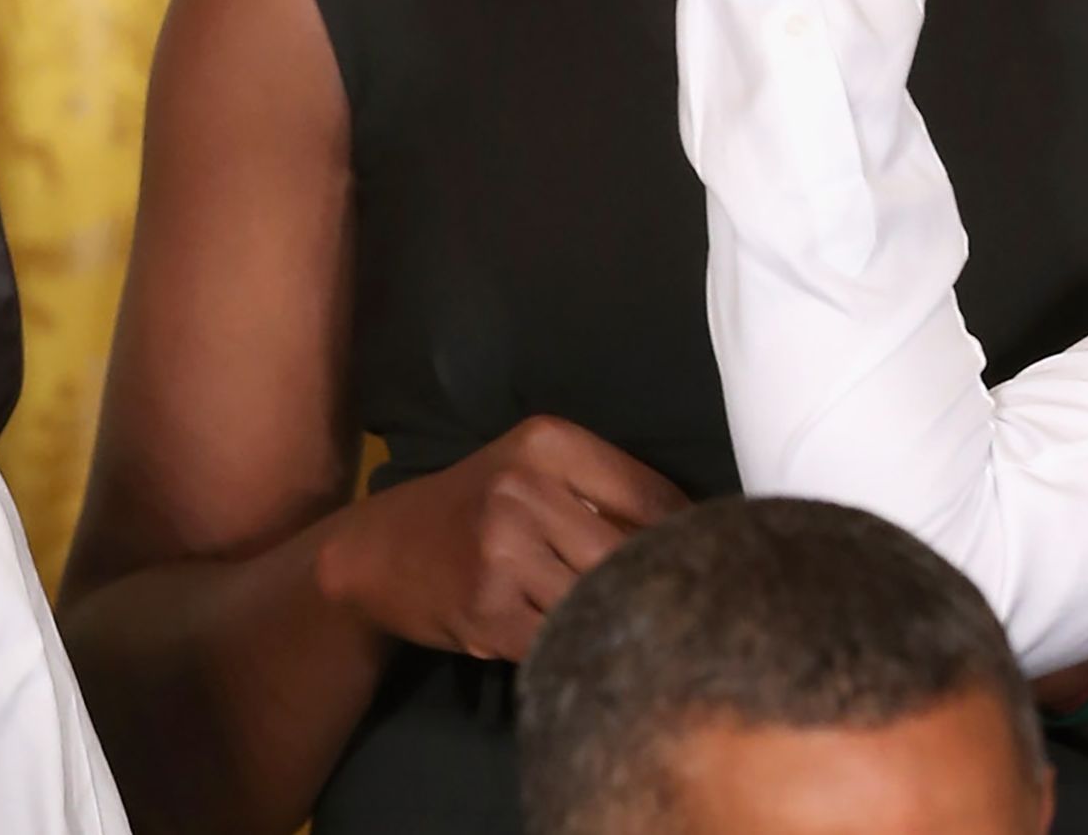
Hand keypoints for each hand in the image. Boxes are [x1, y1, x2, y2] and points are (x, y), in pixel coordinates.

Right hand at [314, 415, 688, 661]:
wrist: (376, 550)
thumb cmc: (473, 506)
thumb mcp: (532, 469)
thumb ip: (604, 490)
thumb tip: (694, 531)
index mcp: (549, 444)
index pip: (653, 495)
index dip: (687, 533)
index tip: (710, 555)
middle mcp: (525, 490)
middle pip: (630, 552)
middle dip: (650, 580)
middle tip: (672, 600)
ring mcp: (503, 553)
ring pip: (597, 598)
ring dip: (612, 617)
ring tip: (623, 623)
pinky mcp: (487, 611)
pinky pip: (558, 637)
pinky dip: (571, 644)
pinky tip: (574, 640)